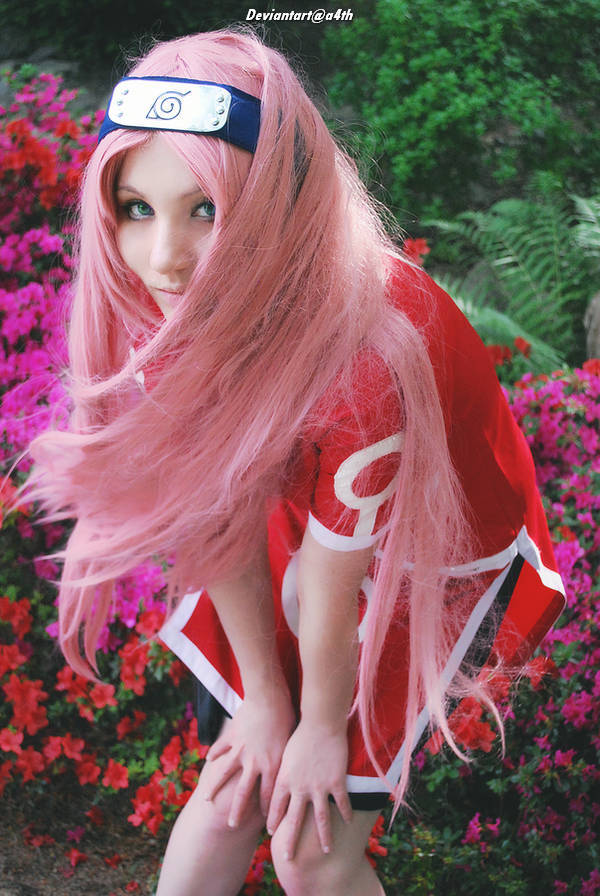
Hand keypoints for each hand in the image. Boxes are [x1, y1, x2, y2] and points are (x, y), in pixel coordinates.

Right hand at [203, 690, 295, 825]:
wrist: (269, 697)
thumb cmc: (287, 717)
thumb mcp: (291, 742)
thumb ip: (287, 759)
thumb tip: (292, 773)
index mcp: (271, 765)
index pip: (268, 795)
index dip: (267, 811)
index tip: (265, 824)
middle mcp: (254, 762)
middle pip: (243, 792)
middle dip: (237, 811)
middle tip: (232, 824)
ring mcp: (240, 749)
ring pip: (224, 773)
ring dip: (215, 787)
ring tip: (207, 799)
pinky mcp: (232, 736)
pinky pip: (220, 747)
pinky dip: (213, 754)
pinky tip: (207, 760)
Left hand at [266, 720, 352, 858]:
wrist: (320, 722)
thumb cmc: (299, 733)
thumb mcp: (284, 754)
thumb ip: (281, 772)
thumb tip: (273, 781)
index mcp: (284, 780)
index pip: (276, 807)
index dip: (274, 821)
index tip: (272, 833)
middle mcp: (300, 788)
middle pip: (293, 820)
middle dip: (290, 840)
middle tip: (289, 857)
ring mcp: (319, 787)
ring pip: (320, 819)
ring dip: (323, 837)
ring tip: (326, 850)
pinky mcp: (336, 782)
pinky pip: (342, 803)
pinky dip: (346, 813)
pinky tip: (349, 822)